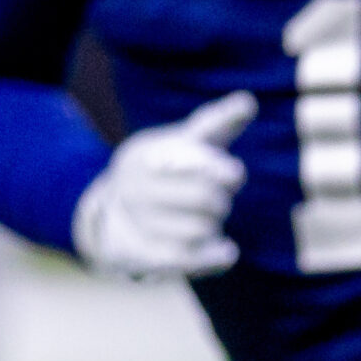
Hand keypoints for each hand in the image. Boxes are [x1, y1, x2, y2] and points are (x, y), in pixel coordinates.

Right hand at [72, 90, 256, 279]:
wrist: (112, 213)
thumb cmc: (168, 170)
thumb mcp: (189, 140)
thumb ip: (219, 121)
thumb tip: (248, 101)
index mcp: (150, 153)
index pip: (193, 160)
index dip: (221, 170)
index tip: (233, 175)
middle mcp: (137, 185)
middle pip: (205, 197)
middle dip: (220, 200)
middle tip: (217, 200)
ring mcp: (135, 220)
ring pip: (200, 229)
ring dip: (213, 225)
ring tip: (205, 220)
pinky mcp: (138, 254)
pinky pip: (184, 259)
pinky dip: (213, 257)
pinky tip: (228, 251)